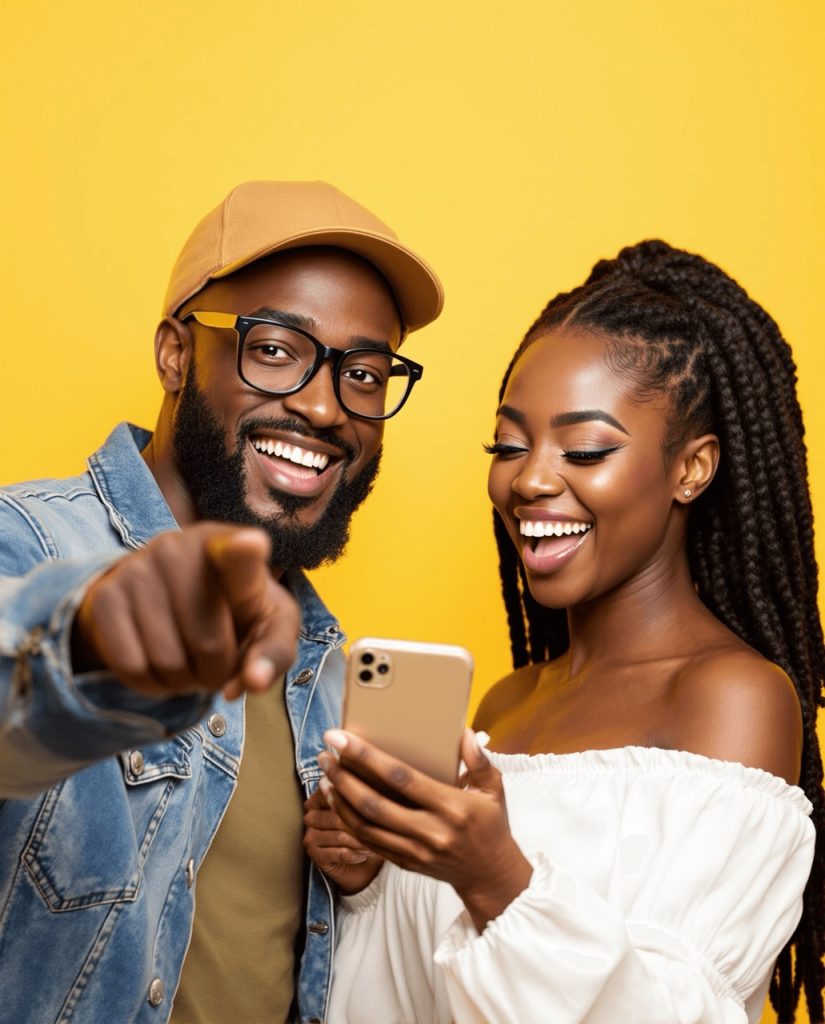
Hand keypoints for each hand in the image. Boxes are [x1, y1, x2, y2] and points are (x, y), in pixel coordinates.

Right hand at [71, 522, 299, 699]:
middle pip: (208, 644)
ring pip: (168, 662)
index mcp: (228, 546)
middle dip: (216, 672)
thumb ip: (274, 652)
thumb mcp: (267, 624)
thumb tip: (254, 682)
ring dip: (184, 682)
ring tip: (189, 661)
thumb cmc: (231, 611)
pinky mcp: (105, 596)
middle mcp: (179, 547)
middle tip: (215, 663)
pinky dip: (151, 685)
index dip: (245, 552)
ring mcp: (137, 568)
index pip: (239, 554)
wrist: (167, 598)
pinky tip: (160, 667)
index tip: (252, 544)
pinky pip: (131, 667)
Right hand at [303, 787, 383, 894]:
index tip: (374, 809)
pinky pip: (340, 853)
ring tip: (374, 844)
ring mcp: (310, 836)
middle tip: (378, 831)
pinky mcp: (315, 856)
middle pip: (338, 818)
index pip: (336, 795)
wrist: (360, 864)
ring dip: (361, 842)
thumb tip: (365, 788)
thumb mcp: (362, 809)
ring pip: (340, 837)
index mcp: (319, 797)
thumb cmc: (362, 829)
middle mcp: (310, 815)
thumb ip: (359, 797)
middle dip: (360, 826)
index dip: (356, 803)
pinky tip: (365, 855)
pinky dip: (356, 855)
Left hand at [317, 728, 532, 930]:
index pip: (401, 778)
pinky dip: (348, 821)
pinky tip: (337, 802)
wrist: (489, 875)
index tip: (342, 739)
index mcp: (451, 806)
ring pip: (365, 827)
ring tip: (326, 776)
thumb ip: (479, 760)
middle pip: (374, 804)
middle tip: (325, 755)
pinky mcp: (405, 863)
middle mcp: (430, 831)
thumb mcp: (493, 789)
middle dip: (343, 777)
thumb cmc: (491, 825)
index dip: (367, 757)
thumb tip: (464, 733)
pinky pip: (369, 843)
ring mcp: (415, 851)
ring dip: (340, 800)